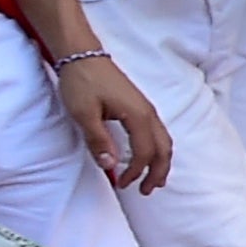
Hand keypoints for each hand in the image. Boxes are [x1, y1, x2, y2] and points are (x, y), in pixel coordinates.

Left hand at [54, 53, 172, 190]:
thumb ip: (99, 140)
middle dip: (158, 173)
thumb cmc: (82, 82)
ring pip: (163, 141)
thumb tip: (110, 165)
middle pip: (163, 149)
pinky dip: (157, 149)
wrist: (82, 55)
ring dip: (160, 162)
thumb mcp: (84, 114)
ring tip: (152, 180)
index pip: (144, 153)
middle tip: (145, 191)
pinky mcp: (140, 106)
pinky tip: (147, 155)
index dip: (135, 172)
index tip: (121, 183)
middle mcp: (148, 113)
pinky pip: (157, 133)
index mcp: (137, 116)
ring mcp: (146, 108)